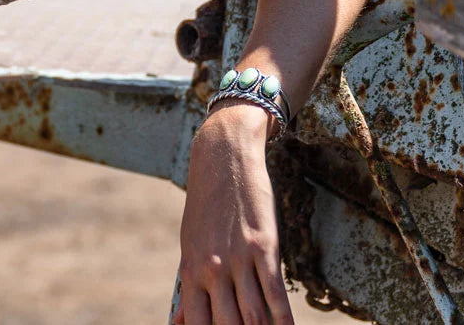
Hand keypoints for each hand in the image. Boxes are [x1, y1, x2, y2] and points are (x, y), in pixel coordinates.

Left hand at [173, 101, 293, 323]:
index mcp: (189, 270)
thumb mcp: (190, 245)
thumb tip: (179, 321)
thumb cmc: (206, 205)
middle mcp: (212, 268)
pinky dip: (284, 320)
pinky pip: (276, 294)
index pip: (197, 324)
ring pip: (253, 317)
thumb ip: (190, 287)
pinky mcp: (264, 246)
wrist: (222, 156)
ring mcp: (238, 258)